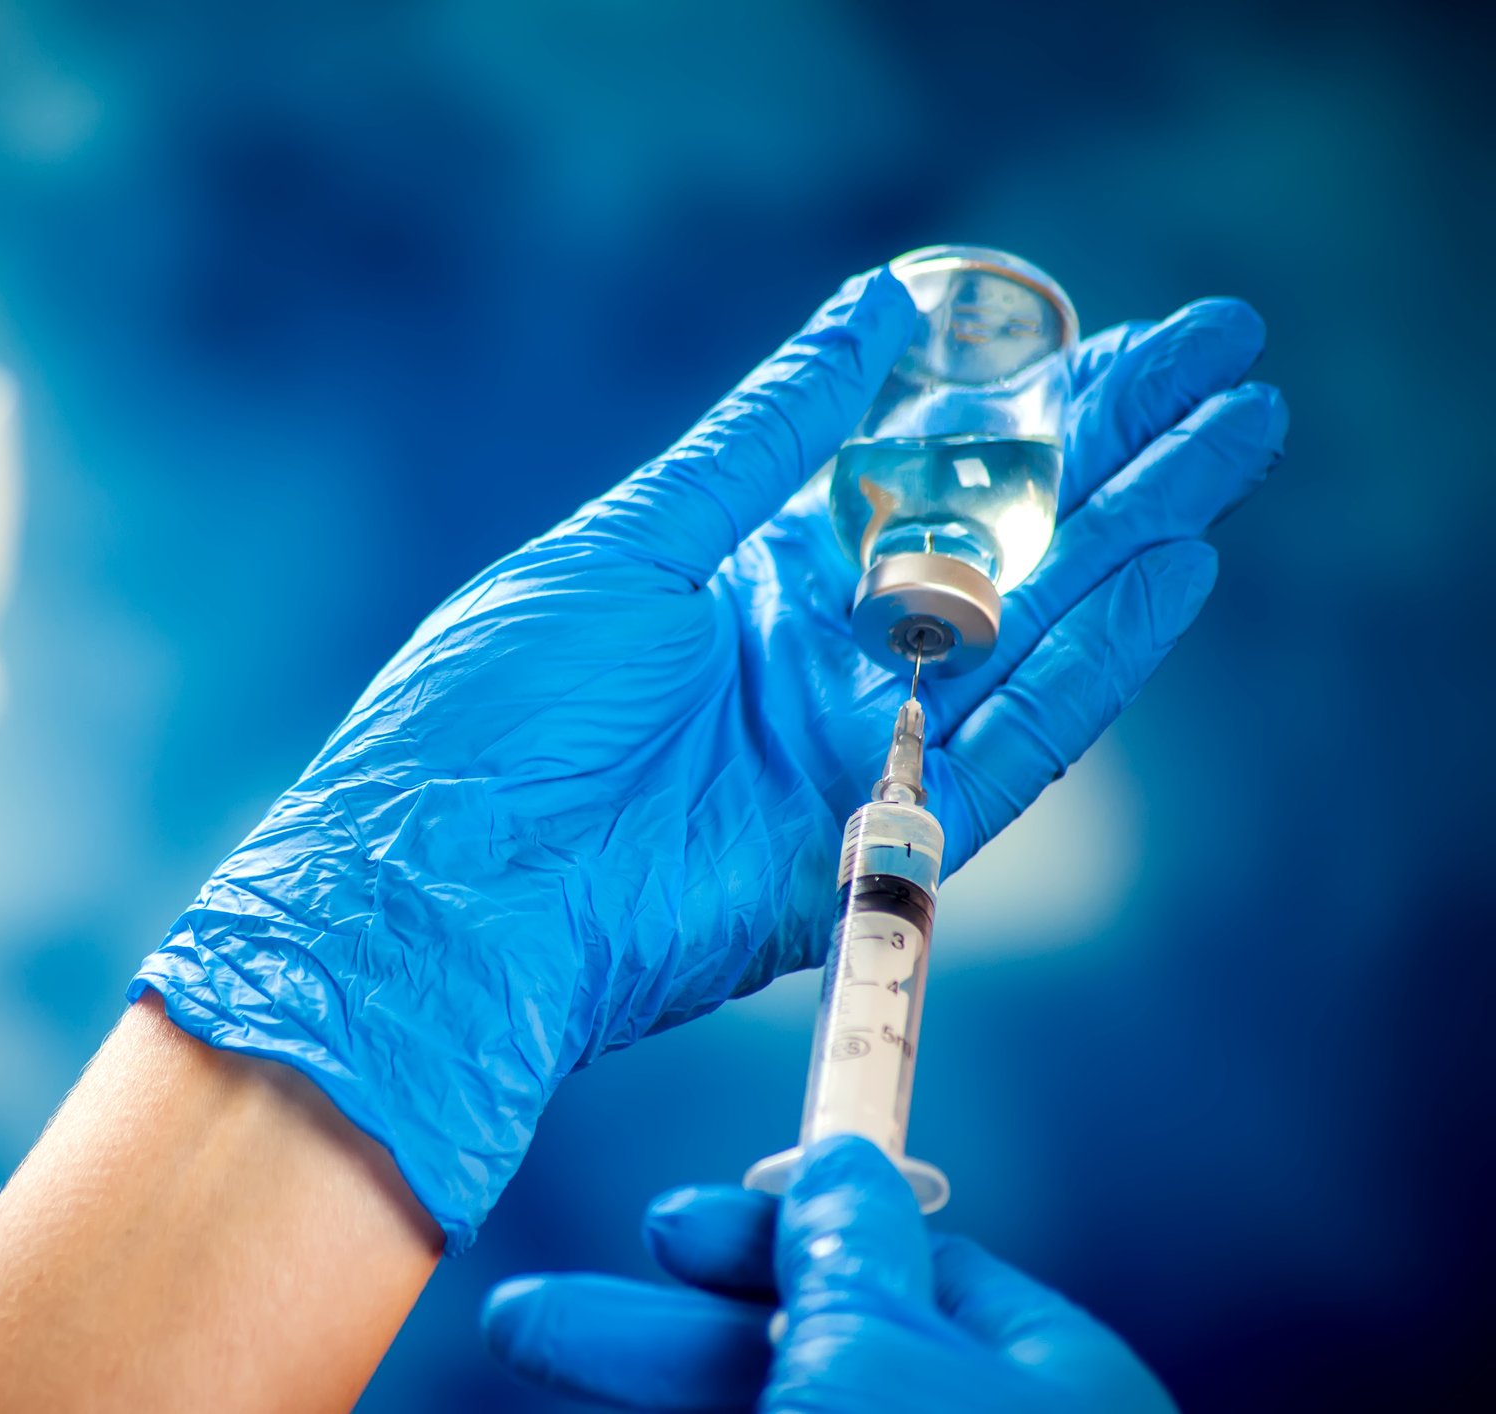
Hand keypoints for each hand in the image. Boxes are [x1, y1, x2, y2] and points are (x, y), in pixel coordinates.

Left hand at [134, 268, 1284, 1247]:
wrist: (445, 895)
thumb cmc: (496, 712)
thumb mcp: (629, 543)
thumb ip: (764, 439)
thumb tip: (879, 308)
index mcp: (745, 570)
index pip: (914, 465)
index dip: (1021, 396)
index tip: (1121, 327)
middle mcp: (815, 651)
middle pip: (992, 533)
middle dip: (1109, 446)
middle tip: (1227, 357)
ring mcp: (851, 743)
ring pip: (1026, 623)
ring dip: (1134, 533)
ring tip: (1238, 438)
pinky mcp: (874, 836)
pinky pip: (1009, 745)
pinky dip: (1090, 663)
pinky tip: (1171, 574)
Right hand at [482, 1136, 1175, 1412]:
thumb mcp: (877, 1361)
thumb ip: (844, 1258)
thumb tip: (842, 1167)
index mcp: (1041, 1383)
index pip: (899, 1269)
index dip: (774, 1236)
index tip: (666, 1229)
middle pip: (799, 1364)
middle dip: (653, 1342)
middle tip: (529, 1322)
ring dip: (643, 1406)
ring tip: (525, 1380)